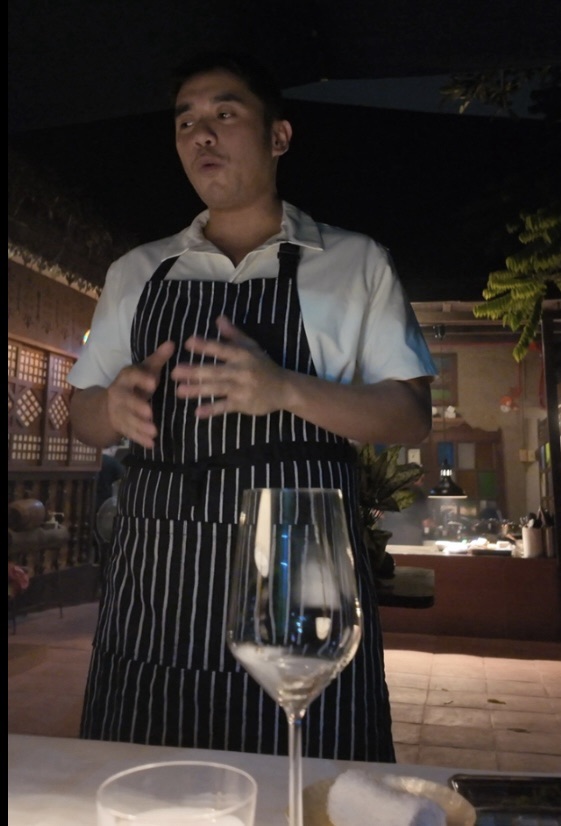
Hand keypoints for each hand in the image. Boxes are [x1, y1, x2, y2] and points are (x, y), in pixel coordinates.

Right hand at [106, 341, 175, 447]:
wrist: (108, 406)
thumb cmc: (135, 385)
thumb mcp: (144, 371)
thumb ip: (157, 359)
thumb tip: (172, 342)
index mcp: (126, 378)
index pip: (131, 376)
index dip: (141, 379)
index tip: (153, 383)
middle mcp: (119, 395)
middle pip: (127, 401)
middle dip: (137, 407)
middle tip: (150, 412)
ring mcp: (118, 412)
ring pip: (128, 419)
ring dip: (141, 426)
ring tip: (154, 431)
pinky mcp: (121, 426)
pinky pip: (130, 433)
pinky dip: (140, 439)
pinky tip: (151, 444)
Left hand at [171, 315, 285, 417]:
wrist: (284, 388)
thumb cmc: (264, 366)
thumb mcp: (251, 347)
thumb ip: (232, 335)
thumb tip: (218, 318)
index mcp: (242, 355)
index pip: (222, 349)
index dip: (205, 346)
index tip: (188, 343)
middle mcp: (242, 371)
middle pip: (215, 371)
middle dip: (194, 372)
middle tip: (174, 372)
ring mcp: (242, 389)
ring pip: (217, 389)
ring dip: (198, 390)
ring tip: (179, 391)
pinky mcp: (243, 404)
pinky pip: (225, 407)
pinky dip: (212, 410)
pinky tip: (197, 412)